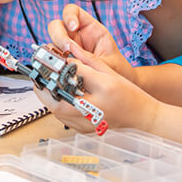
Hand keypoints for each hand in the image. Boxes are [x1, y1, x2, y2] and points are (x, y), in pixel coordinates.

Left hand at [34, 56, 156, 131]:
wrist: (141, 117)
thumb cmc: (129, 95)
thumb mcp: (109, 72)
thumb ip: (87, 61)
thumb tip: (68, 51)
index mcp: (99, 92)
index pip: (70, 76)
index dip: (54, 65)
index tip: (46, 57)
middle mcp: (90, 112)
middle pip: (55, 99)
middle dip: (44, 84)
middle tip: (40, 72)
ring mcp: (84, 124)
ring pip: (55, 109)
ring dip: (48, 94)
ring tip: (47, 81)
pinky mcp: (81, 130)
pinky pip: (62, 116)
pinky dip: (57, 104)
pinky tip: (60, 94)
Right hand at [46, 4, 136, 84]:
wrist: (116, 80)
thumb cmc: (115, 67)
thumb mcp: (108, 61)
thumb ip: (92, 60)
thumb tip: (74, 60)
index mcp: (89, 28)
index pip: (72, 11)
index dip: (69, 16)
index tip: (73, 27)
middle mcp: (75, 35)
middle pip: (56, 26)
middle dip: (59, 36)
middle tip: (67, 49)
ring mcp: (67, 47)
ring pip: (51, 41)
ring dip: (55, 51)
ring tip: (65, 61)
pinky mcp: (63, 59)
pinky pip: (52, 57)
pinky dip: (53, 61)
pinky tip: (62, 67)